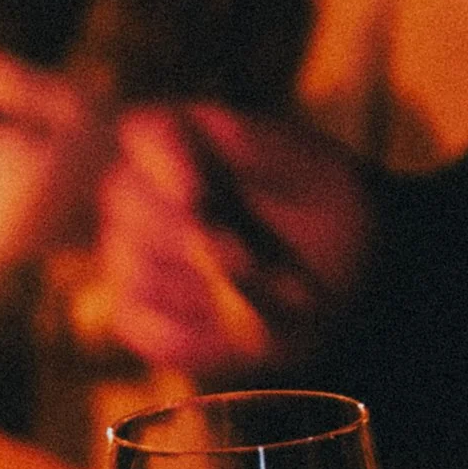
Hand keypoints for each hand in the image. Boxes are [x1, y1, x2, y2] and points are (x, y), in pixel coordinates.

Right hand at [94, 103, 369, 373]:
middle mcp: (140, 193)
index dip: (162, 161)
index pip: (145, 135)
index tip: (196, 193)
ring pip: (140, 274)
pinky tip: (247, 327)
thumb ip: (268, 147)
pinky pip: (153, 332)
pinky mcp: (138, 315)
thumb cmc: (324, 207)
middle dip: (186, 235)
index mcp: (181, 140)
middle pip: (128, 204)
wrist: (338, 274)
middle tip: (247, 257)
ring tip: (279, 294)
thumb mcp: (318, 170)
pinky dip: (204, 339)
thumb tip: (224, 129)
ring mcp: (129, 256)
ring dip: (210, 290)